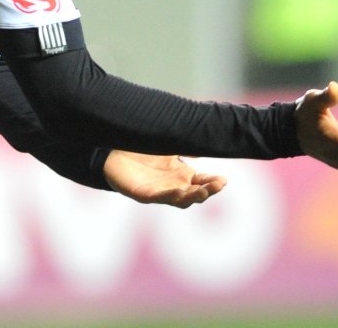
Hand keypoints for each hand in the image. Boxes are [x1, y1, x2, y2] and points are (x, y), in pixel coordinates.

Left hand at [103, 150, 227, 208]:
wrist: (114, 151)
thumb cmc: (142, 149)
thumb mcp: (169, 144)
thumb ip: (187, 144)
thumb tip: (208, 137)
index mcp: (182, 175)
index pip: (203, 181)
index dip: (214, 182)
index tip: (224, 180)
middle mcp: (174, 185)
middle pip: (196, 193)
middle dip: (208, 190)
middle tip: (218, 185)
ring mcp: (160, 192)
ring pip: (181, 200)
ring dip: (192, 196)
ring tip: (203, 191)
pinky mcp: (143, 194)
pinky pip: (158, 197)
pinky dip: (169, 195)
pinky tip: (178, 191)